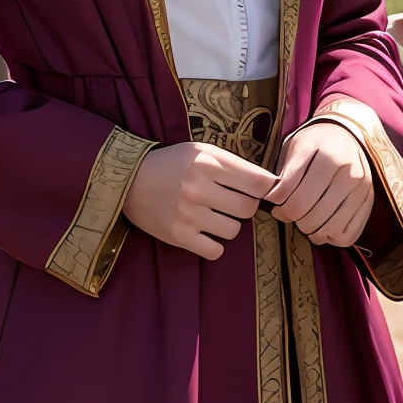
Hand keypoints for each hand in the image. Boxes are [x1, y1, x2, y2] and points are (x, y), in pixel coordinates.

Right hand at [124, 141, 273, 260]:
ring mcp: (188, 214)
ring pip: (234, 230)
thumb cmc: (172, 164)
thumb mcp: (202, 151)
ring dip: (229, 225)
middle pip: (248, 208)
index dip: (267, 188)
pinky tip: (205, 232)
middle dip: (244, 205)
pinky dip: (214, 244)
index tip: (263, 190)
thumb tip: (272, 184)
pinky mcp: (178, 236)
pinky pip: (215, 250)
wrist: (129, 181)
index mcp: (207, 163)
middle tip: (231, 201)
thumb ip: (235, 165)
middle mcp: (198, 188)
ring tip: (214, 215)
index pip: (259, 182)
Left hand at [268, 121, 373, 247]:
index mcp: (328, 156)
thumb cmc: (317, 143)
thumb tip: (275, 203)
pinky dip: (332, 238)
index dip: (279, 206)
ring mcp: (362, 190)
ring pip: (331, 228)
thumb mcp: (296, 148)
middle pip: (312, 215)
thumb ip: (285, 175)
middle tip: (288, 212)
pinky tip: (323, 227)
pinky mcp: (369, 203)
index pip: (297, 197)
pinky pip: (349, 235)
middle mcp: (350, 173)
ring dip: (312, 232)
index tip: (274, 202)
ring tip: (304, 221)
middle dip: (294, 219)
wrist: (348, 135)